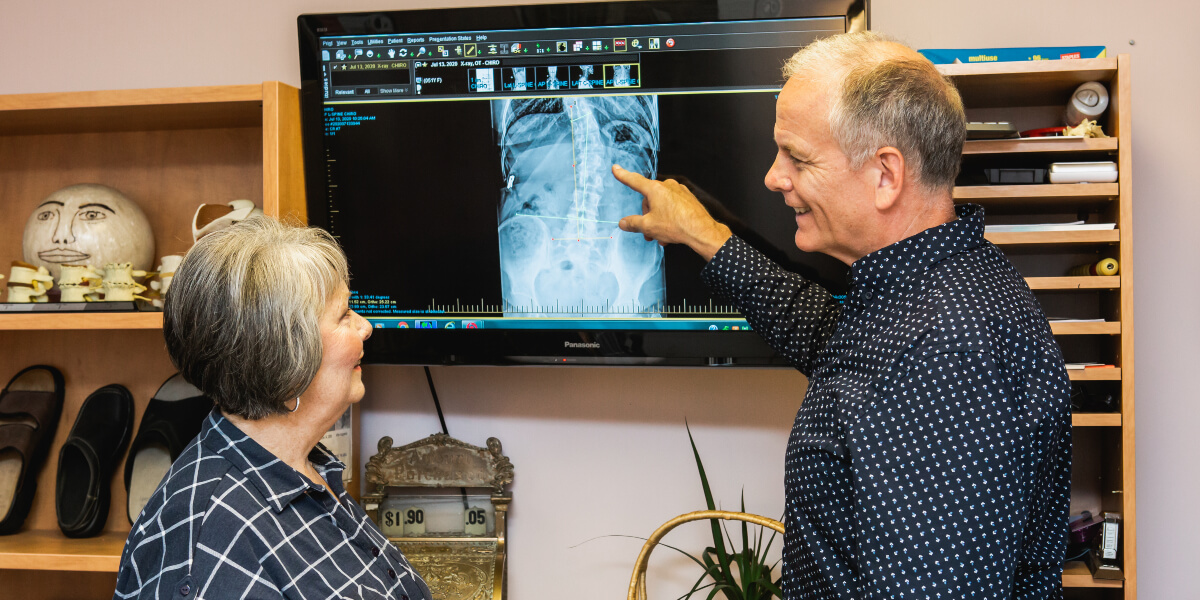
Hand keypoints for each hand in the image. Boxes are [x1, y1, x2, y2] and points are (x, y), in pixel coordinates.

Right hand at [612, 165, 731, 260]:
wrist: (701, 231)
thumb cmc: (676, 226)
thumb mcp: (648, 227)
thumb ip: (633, 223)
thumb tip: (623, 223)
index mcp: (655, 189)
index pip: (634, 180)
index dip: (623, 175)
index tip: (616, 168)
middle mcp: (667, 186)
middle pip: (649, 199)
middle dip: (647, 215)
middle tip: (648, 231)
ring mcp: (679, 191)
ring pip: (662, 204)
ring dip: (658, 219)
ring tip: (661, 235)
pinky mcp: (688, 198)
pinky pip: (673, 206)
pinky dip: (669, 217)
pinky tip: (671, 231)